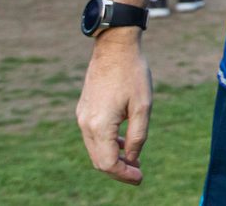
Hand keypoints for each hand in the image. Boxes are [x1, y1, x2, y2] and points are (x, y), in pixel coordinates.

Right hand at [76, 31, 153, 184]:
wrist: (115, 46)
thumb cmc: (132, 74)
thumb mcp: (143, 107)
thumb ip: (138, 136)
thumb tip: (133, 159)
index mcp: (99, 125)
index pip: (108, 164)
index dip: (124, 174)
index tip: (141, 178)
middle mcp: (85, 124)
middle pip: (99, 160)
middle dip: (118, 169)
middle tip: (139, 173)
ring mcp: (82, 116)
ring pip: (95, 149)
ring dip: (112, 157)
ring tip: (134, 160)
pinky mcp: (84, 109)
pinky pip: (93, 135)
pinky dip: (106, 144)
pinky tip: (123, 142)